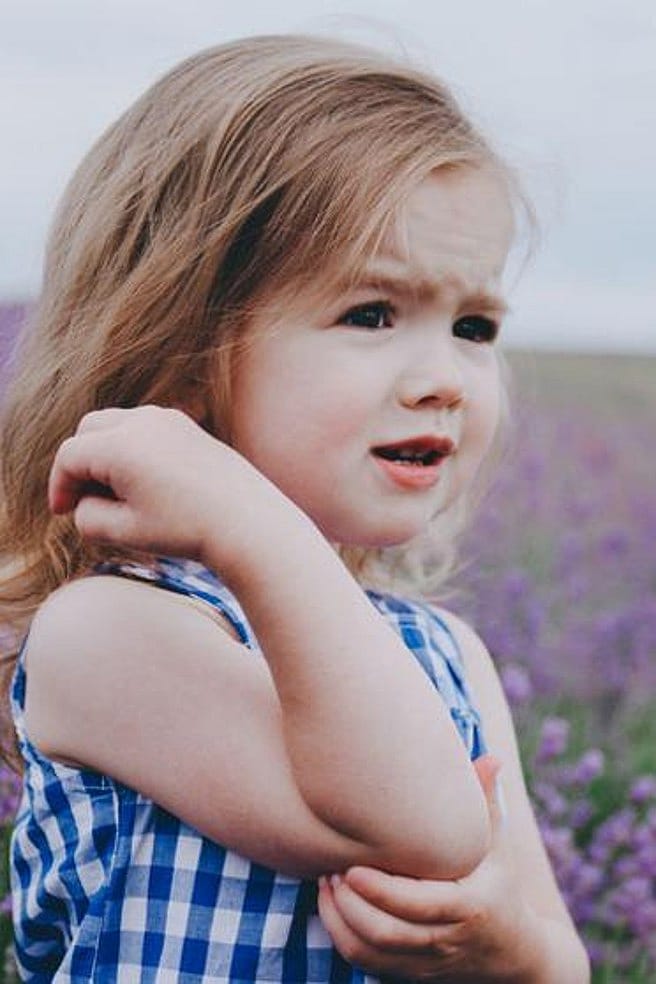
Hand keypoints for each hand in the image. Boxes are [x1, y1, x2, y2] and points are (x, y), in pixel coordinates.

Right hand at [48, 405, 283, 567]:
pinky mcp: (188, 426)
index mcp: (120, 445)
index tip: (63, 513)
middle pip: (89, 430)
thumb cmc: (186, 530)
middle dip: (80, 463)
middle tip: (86, 501)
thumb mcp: (125, 532)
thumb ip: (88, 518)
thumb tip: (82, 504)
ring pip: (116, 424)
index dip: (60, 486)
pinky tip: (145, 483)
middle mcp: (143, 422)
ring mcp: (169, 419)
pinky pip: (145, 427)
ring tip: (117, 495)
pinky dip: (132, 447)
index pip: (69, 456)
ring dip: (105, 453)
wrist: (249, 523)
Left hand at [318, 756, 538, 981]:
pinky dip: (341, 938)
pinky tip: (330, 906)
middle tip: (329, 869)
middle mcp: (446, 939)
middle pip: (387, 933)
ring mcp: (426, 961)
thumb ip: (486, 804)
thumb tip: (489, 758)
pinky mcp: (410, 974)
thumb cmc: (500, 887)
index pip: (418, 905)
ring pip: (372, 953)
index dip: (380, 891)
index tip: (351, 868)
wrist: (514, 955)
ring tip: (325, 883)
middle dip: (350, 904)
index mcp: (468, 906)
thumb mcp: (499, 848)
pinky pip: (366, 965)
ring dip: (339, 920)